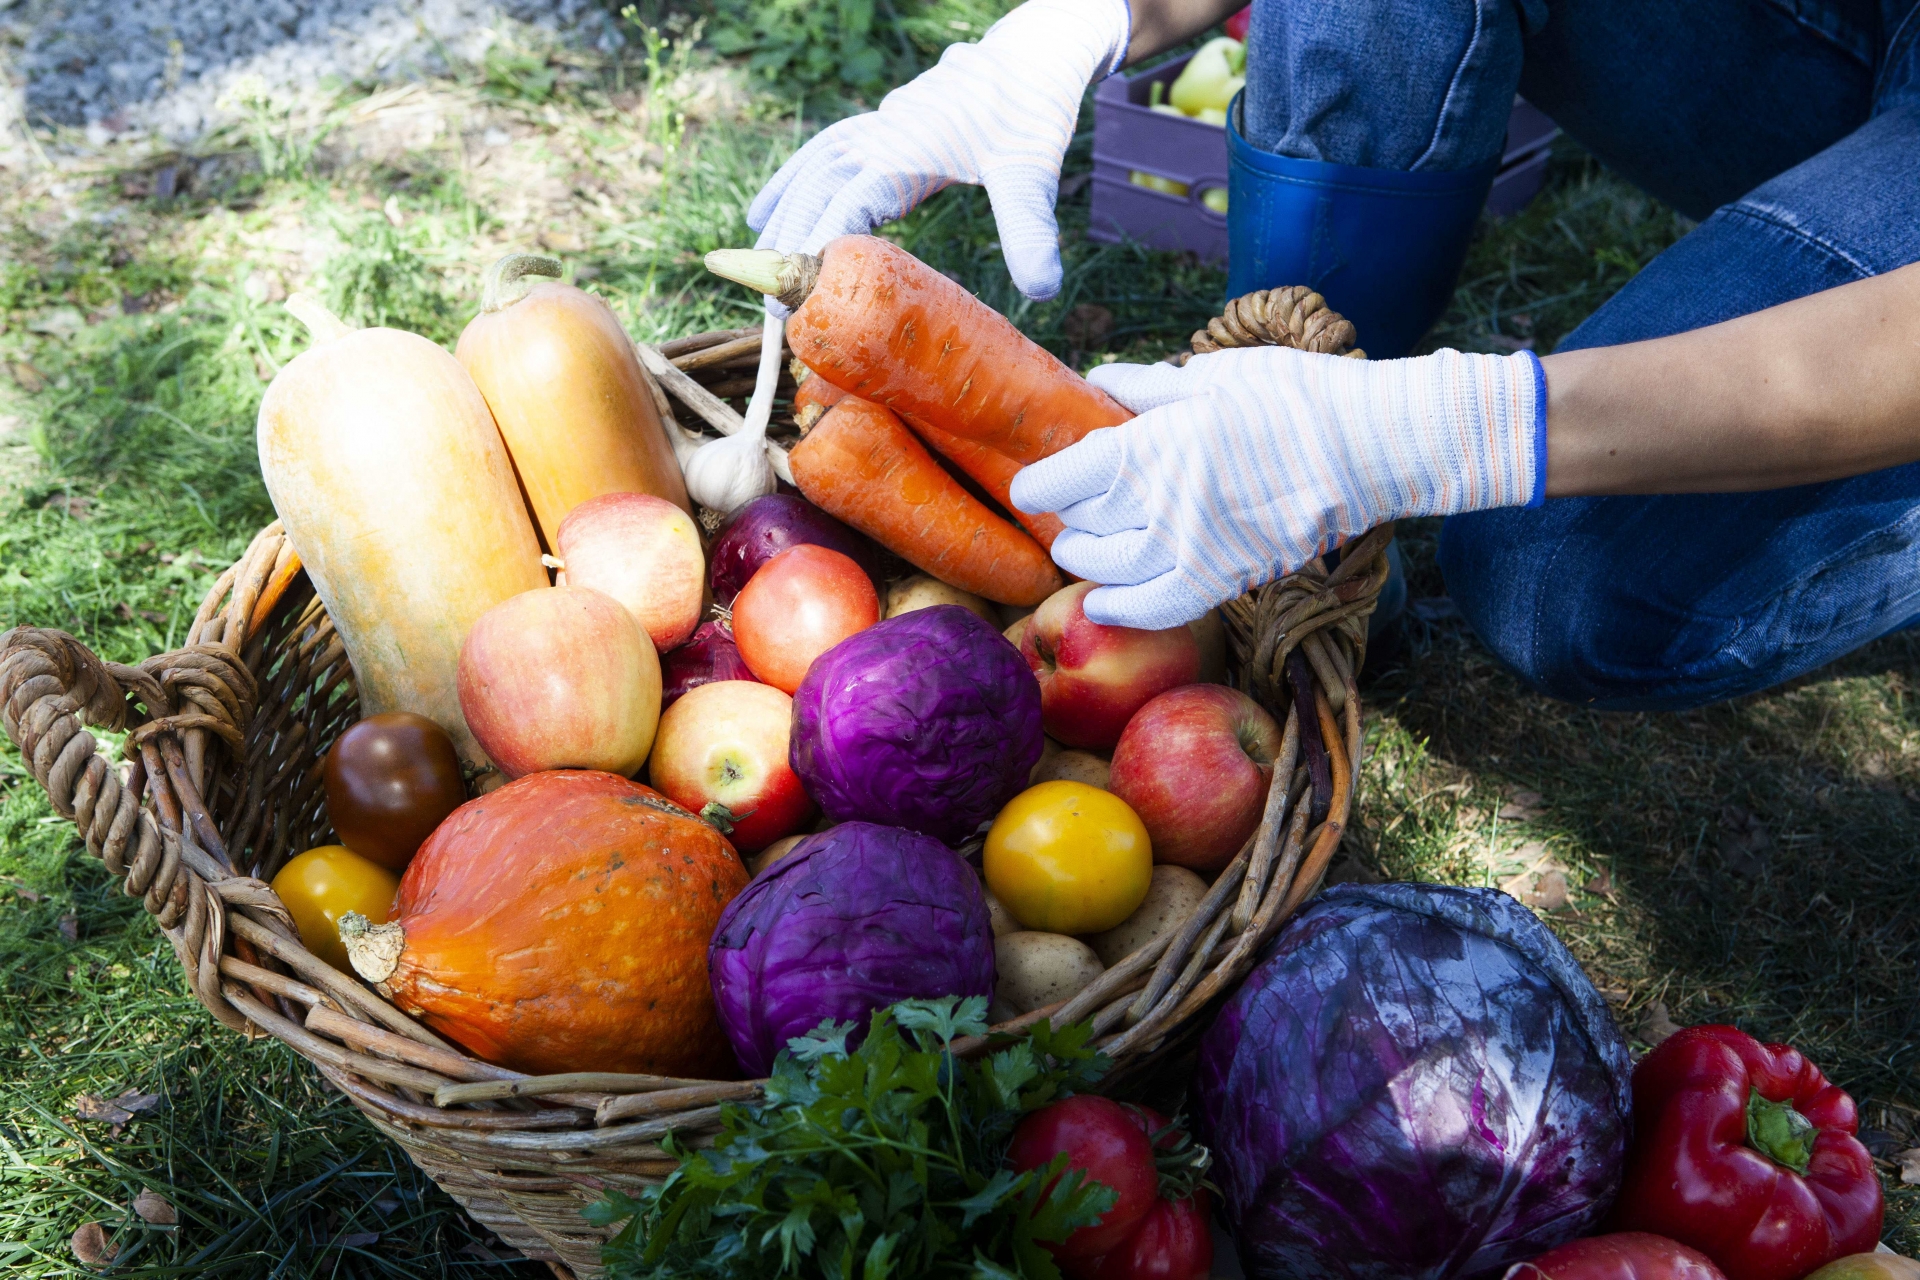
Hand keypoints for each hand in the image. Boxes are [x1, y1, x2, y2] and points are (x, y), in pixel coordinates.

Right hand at [747, 0, 1129, 302]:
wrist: (1031, 56)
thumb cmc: (1030, 113)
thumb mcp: (1030, 174)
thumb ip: (1030, 230)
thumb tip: (1043, 291)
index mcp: (906, 150)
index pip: (847, 205)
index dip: (818, 249)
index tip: (798, 296)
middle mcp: (881, 135)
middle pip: (818, 190)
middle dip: (790, 244)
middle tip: (773, 305)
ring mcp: (877, 125)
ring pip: (813, 168)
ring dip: (784, 212)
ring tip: (757, 257)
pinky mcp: (881, 123)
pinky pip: (822, 150)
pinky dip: (793, 176)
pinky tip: (771, 205)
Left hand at [1009, 346, 1545, 628]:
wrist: (1370, 446)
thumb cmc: (1295, 397)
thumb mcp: (1214, 375)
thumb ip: (1148, 386)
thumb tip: (1099, 379)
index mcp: (1146, 447)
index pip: (1056, 483)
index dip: (1038, 483)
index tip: (1038, 481)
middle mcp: (1157, 507)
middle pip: (1078, 526)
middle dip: (1069, 514)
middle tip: (1078, 503)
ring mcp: (1189, 552)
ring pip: (1104, 572)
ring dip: (1085, 559)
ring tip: (1087, 544)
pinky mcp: (1222, 581)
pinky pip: (1152, 610)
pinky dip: (1119, 609)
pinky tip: (1103, 602)